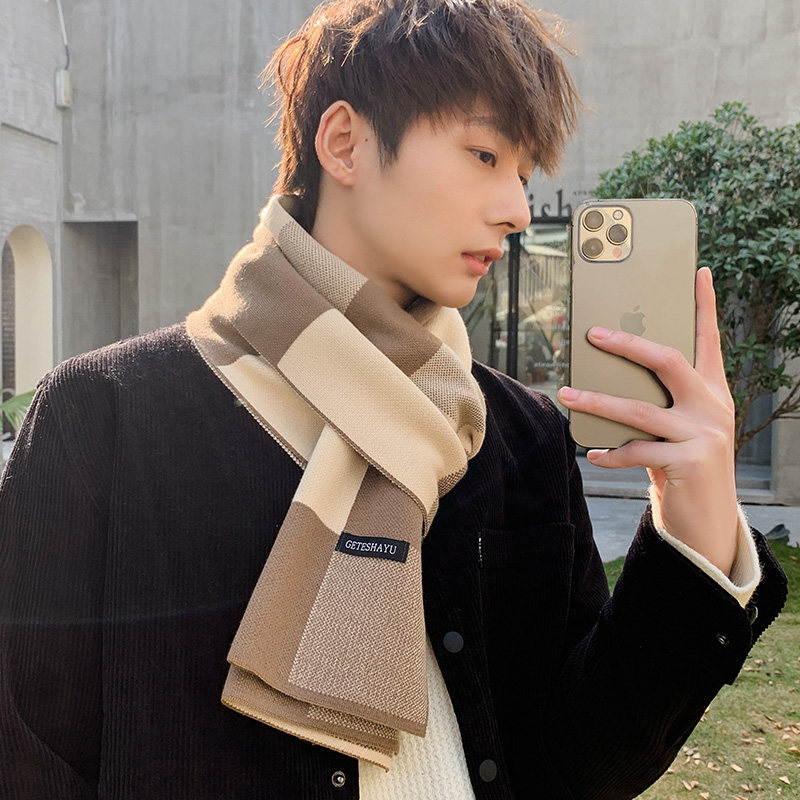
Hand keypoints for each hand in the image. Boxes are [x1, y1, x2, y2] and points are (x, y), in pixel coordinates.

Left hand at [557, 267, 737, 575]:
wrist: (707, 519)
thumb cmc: (682, 463)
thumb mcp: (678, 427)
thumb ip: (657, 401)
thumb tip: (607, 377)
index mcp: (711, 392)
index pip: (709, 340)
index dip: (705, 306)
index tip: (698, 272)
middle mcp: (712, 407)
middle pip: (669, 362)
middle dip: (629, 344)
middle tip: (593, 333)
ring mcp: (705, 435)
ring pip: (640, 410)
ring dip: (597, 401)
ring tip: (567, 394)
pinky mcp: (691, 463)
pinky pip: (637, 452)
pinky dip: (611, 453)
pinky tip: (593, 454)